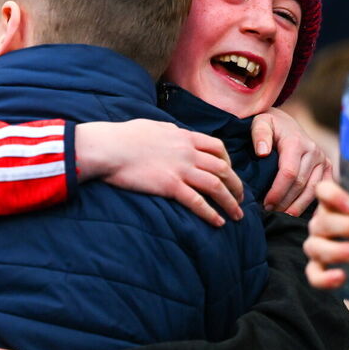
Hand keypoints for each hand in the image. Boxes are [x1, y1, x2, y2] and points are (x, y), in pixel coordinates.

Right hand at [75, 119, 243, 226]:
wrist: (108, 147)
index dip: (229, 162)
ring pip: (216, 186)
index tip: (229, 173)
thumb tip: (174, 134)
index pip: (217, 147)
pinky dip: (210, 213)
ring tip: (237, 215)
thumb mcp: (152, 126)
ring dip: (230, 202)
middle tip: (241, 198)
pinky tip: (218, 222)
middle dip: (236, 185)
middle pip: (223, 169)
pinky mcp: (169, 185)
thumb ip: (169, 132)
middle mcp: (187, 152)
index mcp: (183, 137)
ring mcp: (180, 169)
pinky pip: (197, 201)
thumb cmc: (123, 136)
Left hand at [252, 108, 330, 214]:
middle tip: (270, 213)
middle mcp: (314, 152)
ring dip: (298, 206)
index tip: (266, 204)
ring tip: (283, 216)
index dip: (278, 192)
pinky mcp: (328, 167)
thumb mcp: (260, 122)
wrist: (286, 122)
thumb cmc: (270, 125)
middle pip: (301, 184)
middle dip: (285, 202)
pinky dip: (315, 203)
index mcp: (297, 143)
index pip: (289, 173)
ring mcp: (323, 160)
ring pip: (313, 190)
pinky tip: (303, 215)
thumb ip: (260, 134)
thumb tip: (262, 151)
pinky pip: (323, 189)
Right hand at [304, 179, 348, 289]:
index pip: (324, 190)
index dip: (332, 196)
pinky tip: (341, 277)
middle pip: (321, 221)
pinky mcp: (320, 270)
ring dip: (335, 250)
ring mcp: (318, 246)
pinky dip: (323, 277)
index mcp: (336, 204)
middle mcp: (322, 223)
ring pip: (314, 247)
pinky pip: (313, 275)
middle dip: (344, 226)